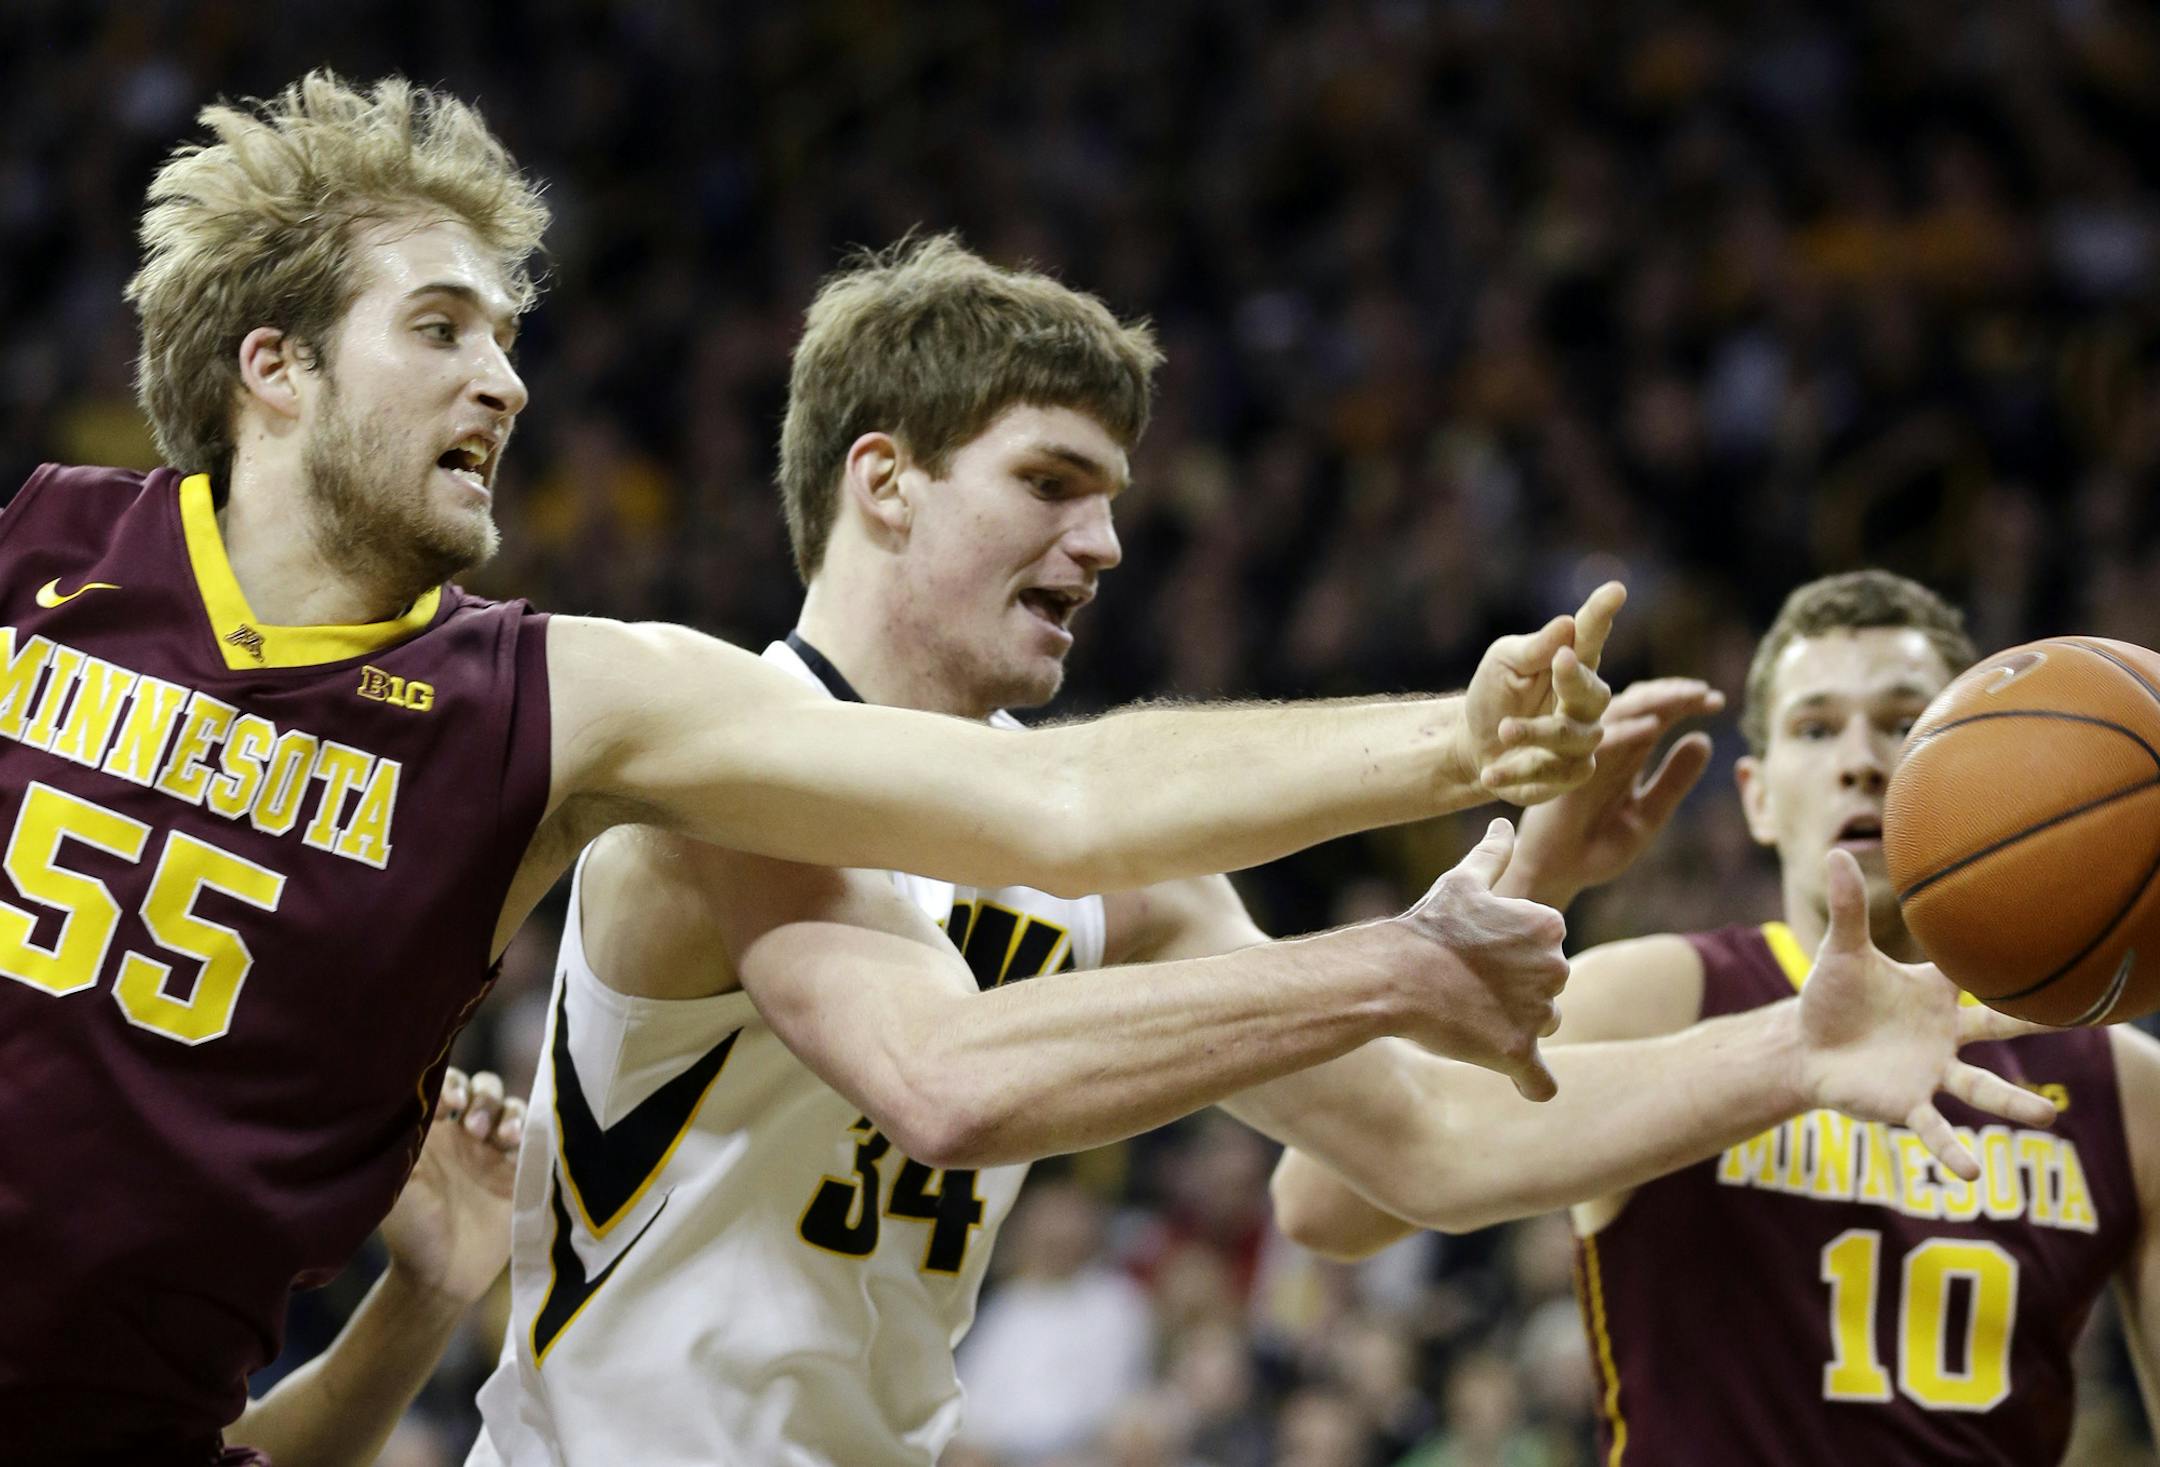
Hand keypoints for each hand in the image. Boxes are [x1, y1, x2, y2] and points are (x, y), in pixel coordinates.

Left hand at [379, 1067, 525, 1304]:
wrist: (443, 1276)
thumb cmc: (412, 1231)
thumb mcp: (399, 1186)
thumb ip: (403, 1145)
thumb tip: (405, 1102)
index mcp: (430, 1131)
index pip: (445, 1083)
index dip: (452, 1082)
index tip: (448, 1104)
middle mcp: (462, 1134)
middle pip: (482, 1087)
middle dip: (483, 1096)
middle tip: (473, 1127)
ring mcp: (492, 1151)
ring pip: (509, 1106)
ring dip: (507, 1112)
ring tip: (500, 1139)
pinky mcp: (519, 1170)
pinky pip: (536, 1135)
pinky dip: (532, 1129)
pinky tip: (519, 1144)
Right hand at [1394, 818, 1571, 1100]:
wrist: (1393, 974)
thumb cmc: (1426, 926)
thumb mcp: (1460, 882)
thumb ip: (1492, 854)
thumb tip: (1503, 821)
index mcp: (1548, 926)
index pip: (1546, 948)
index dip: (1513, 954)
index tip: (1477, 955)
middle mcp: (1555, 967)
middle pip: (1546, 990)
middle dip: (1515, 991)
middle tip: (1467, 985)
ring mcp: (1539, 1012)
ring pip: (1541, 1027)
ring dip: (1514, 1027)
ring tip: (1468, 1015)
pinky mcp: (1518, 1050)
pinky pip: (1541, 1081)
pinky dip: (1532, 1082)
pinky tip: (1517, 1077)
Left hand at [1461, 582, 1623, 805]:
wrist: (1473, 746)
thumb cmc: (1495, 695)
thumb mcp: (1504, 663)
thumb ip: (1534, 648)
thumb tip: (1567, 624)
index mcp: (1571, 665)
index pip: (1590, 637)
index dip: (1602, 615)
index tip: (1615, 590)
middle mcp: (1585, 704)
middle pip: (1595, 692)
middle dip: (1577, 678)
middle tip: (1559, 661)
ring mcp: (1580, 742)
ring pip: (1572, 737)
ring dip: (1536, 732)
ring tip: (1503, 729)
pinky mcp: (1567, 775)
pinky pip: (1550, 774)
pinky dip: (1516, 774)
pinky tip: (1490, 771)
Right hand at [1506, 677, 1724, 908]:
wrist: (1558, 874)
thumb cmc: (1597, 846)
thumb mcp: (1648, 814)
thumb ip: (1674, 781)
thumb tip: (1704, 739)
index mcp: (1627, 754)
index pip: (1657, 716)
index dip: (1685, 704)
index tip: (1717, 701)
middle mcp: (1606, 747)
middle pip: (1639, 705)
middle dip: (1672, 694)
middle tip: (1703, 692)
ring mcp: (1586, 755)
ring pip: (1618, 715)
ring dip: (1652, 702)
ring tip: (1683, 697)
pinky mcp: (1569, 770)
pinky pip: (1598, 746)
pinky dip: (1624, 733)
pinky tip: (1652, 727)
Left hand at [1796, 849, 2055, 1180]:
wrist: (1806, 1046)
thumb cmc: (1833, 997)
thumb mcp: (1840, 952)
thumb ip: (1847, 909)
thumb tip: (1837, 850)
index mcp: (1936, 992)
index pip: (1978, 973)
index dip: (2013, 961)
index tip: (2059, 945)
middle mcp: (1946, 1033)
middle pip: (2002, 1028)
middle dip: (2040, 1027)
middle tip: (2091, 1023)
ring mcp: (1932, 1071)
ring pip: (1982, 1088)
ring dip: (2014, 1104)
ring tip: (2048, 1119)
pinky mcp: (1906, 1104)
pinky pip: (1936, 1129)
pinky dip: (1952, 1149)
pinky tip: (1971, 1174)